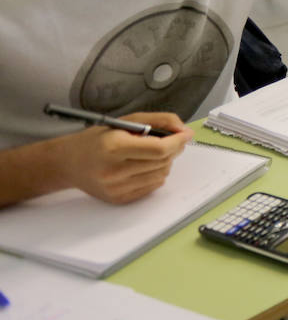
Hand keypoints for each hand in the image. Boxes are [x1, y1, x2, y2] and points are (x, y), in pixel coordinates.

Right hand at [57, 112, 191, 203]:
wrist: (68, 163)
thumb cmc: (97, 139)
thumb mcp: (124, 121)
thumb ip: (157, 121)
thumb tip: (183, 129)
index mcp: (114, 147)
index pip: (158, 149)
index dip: (177, 141)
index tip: (186, 135)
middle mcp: (114, 170)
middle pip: (162, 162)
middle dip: (173, 149)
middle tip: (172, 141)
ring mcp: (116, 187)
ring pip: (161, 174)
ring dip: (166, 162)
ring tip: (153, 153)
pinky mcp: (118, 199)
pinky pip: (152, 187)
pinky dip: (156, 174)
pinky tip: (144, 165)